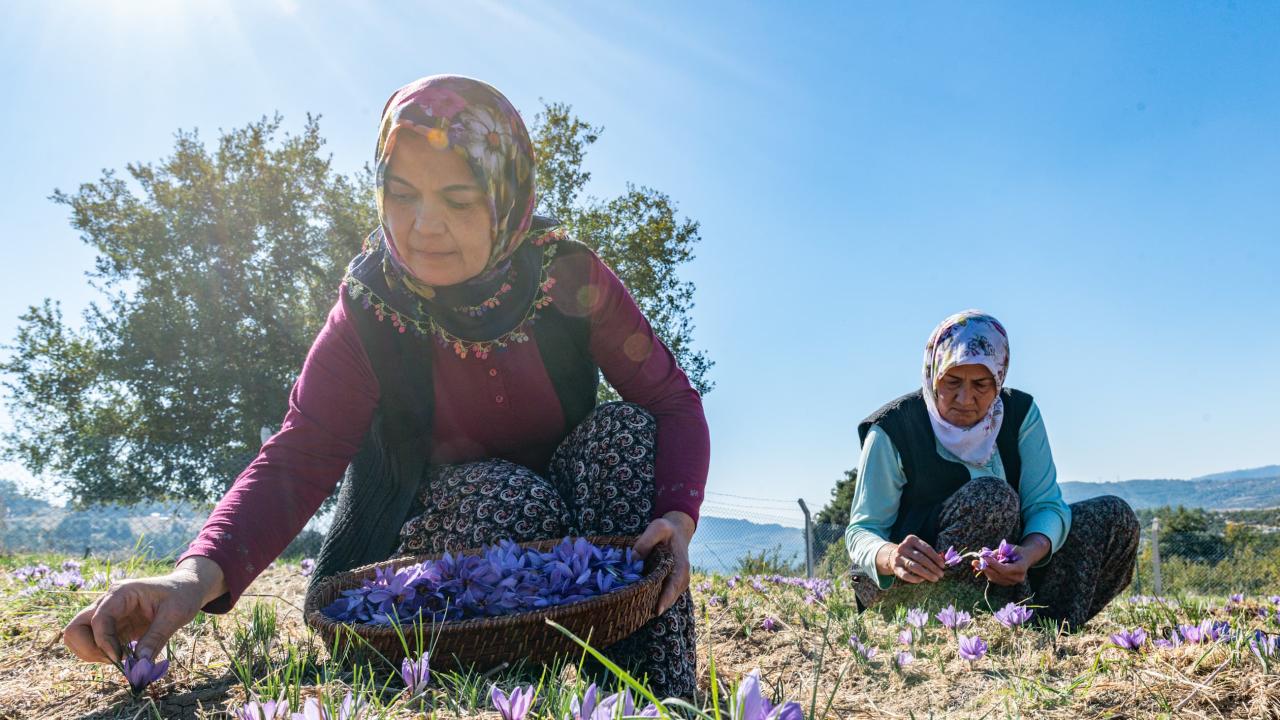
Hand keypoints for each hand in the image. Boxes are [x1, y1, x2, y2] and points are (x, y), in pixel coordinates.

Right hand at [62, 557, 224, 663]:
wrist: (185, 588)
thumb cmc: (182, 596)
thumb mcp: (175, 615)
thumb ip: (156, 638)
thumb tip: (140, 665)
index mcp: (122, 593)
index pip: (97, 619)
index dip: (104, 642)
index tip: (120, 659)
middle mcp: (107, 601)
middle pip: (75, 627)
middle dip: (89, 649)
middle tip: (114, 659)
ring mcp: (106, 613)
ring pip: (77, 636)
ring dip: (91, 653)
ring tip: (119, 658)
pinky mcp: (111, 626)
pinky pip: (91, 642)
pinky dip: (100, 654)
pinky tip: (122, 656)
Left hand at [633, 511, 694, 614]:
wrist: (677, 530)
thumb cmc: (667, 530)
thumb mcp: (658, 528)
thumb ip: (646, 541)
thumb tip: (633, 559)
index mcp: (681, 566)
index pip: (674, 586)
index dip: (665, 599)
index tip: (657, 611)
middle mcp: (682, 578)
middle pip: (670, 597)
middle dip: (656, 606)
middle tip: (638, 615)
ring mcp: (679, 582)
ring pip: (668, 599)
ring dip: (655, 605)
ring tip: (638, 613)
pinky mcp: (673, 583)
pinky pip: (665, 595)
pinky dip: (656, 600)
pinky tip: (641, 605)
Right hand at [877, 534, 945, 583]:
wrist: (893, 556)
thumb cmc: (912, 553)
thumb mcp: (919, 548)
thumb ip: (930, 554)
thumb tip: (943, 563)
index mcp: (911, 539)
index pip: (926, 548)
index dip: (936, 558)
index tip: (943, 566)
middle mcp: (903, 547)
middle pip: (921, 558)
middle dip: (933, 567)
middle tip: (941, 574)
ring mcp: (898, 557)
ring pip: (914, 566)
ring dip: (927, 573)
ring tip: (935, 578)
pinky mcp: (895, 567)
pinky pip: (906, 575)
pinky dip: (915, 578)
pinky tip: (922, 580)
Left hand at [973, 554, 1031, 585]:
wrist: (1025, 558)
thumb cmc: (1016, 551)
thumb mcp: (1009, 547)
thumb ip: (998, 551)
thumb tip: (984, 553)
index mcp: (1021, 568)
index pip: (1005, 569)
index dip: (993, 564)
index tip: (983, 557)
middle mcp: (1018, 577)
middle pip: (998, 575)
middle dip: (986, 568)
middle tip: (975, 561)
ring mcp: (1013, 582)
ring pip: (995, 578)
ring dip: (984, 570)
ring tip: (976, 562)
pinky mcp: (1007, 583)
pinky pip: (994, 579)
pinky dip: (987, 572)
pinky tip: (981, 566)